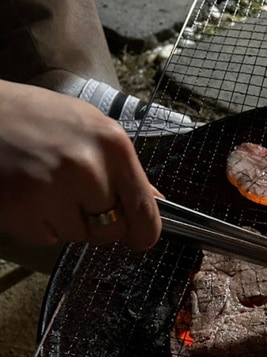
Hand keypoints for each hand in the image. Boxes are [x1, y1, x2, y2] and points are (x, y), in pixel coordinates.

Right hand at [0, 80, 160, 250]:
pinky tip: (26, 194)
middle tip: (74, 197)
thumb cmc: (31, 116)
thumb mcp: (86, 126)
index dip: (144, 233)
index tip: (140, 239)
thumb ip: (121, 166)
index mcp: (111, 144)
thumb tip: (154, 200)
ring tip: (43, 186)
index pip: (144, 210)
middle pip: (111, 230)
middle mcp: (88, 168)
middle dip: (96, 223)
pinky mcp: (22, 210)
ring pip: (77, 236)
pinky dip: (37, 224)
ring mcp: (53, 191)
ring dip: (63, 222)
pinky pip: (46, 238)